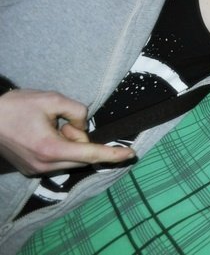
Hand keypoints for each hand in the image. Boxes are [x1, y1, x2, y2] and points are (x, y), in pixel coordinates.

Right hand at [0, 89, 134, 175]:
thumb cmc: (17, 106)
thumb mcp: (52, 99)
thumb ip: (77, 111)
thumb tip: (83, 127)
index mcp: (50, 149)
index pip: (90, 153)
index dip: (112, 153)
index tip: (130, 154)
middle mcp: (44, 165)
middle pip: (83, 157)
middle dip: (80, 139)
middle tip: (62, 124)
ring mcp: (36, 171)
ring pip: (72, 160)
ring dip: (69, 144)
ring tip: (49, 128)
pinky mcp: (31, 170)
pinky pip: (59, 161)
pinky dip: (60, 148)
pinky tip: (44, 135)